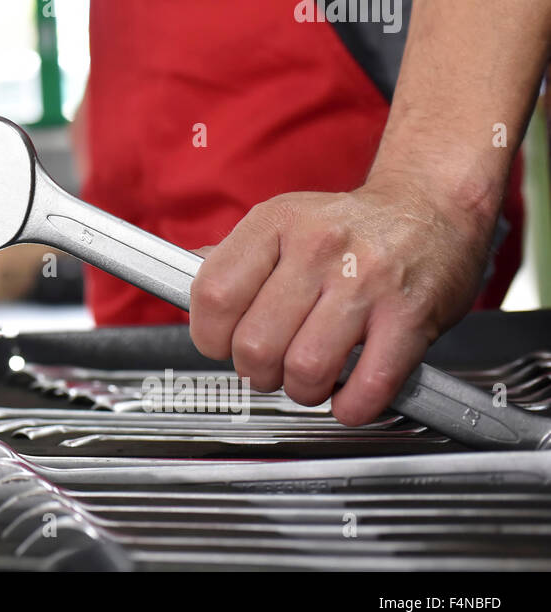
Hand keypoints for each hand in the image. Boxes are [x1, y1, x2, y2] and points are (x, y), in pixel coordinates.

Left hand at [188, 176, 497, 425]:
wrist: (432, 205)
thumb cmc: (350, 226)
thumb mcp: (283, 221)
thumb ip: (233, 256)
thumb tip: (179, 280)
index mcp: (275, 222)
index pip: (213, 294)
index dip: (208, 335)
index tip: (219, 345)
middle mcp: (318, 248)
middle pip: (254, 343)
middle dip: (255, 372)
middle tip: (269, 368)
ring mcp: (366, 281)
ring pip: (305, 369)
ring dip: (301, 391)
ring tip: (308, 380)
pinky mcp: (410, 315)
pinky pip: (368, 383)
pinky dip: (351, 406)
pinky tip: (348, 398)